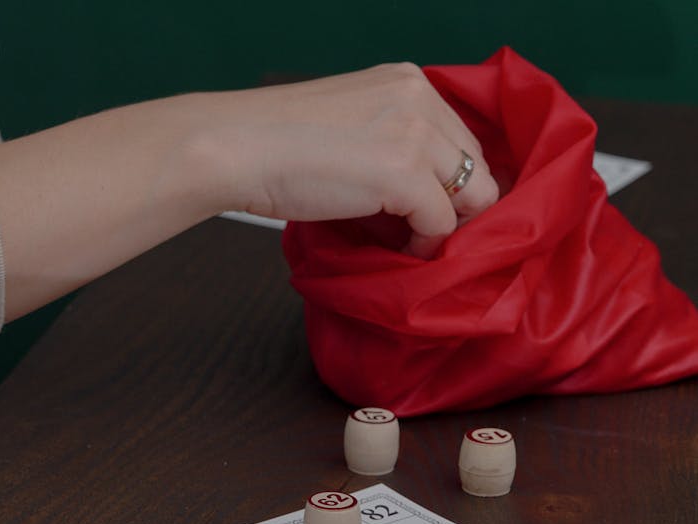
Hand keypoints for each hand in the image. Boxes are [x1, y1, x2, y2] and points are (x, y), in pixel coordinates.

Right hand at [206, 64, 499, 258]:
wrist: (237, 147)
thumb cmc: (277, 145)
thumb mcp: (351, 130)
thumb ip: (392, 148)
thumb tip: (424, 201)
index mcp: (406, 81)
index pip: (460, 138)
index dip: (453, 183)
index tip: (434, 214)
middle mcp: (419, 97)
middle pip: (475, 164)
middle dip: (459, 206)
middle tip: (425, 235)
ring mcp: (415, 133)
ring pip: (472, 194)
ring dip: (447, 227)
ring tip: (411, 244)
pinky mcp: (405, 172)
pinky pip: (443, 223)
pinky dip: (426, 245)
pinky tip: (400, 251)